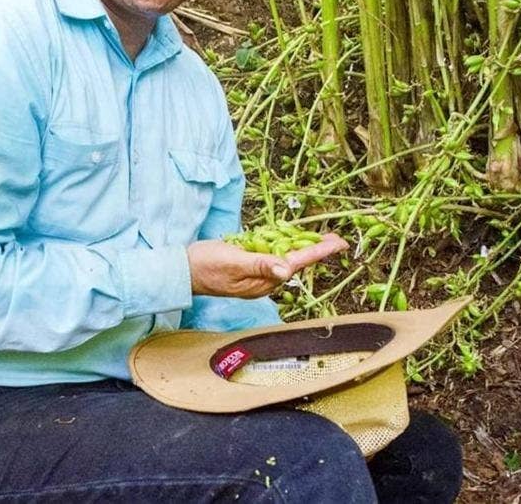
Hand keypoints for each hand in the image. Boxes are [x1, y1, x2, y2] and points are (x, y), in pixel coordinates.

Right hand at [186, 234, 348, 298]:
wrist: (183, 270)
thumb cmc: (206, 266)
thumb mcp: (233, 262)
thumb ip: (260, 265)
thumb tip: (287, 269)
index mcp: (263, 280)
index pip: (297, 263)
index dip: (318, 251)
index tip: (337, 244)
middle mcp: (264, 279)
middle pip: (296, 262)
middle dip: (316, 250)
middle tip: (336, 240)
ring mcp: (256, 273)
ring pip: (285, 258)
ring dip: (302, 248)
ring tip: (321, 240)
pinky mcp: (248, 266)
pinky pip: (270, 256)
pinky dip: (283, 247)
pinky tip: (290, 240)